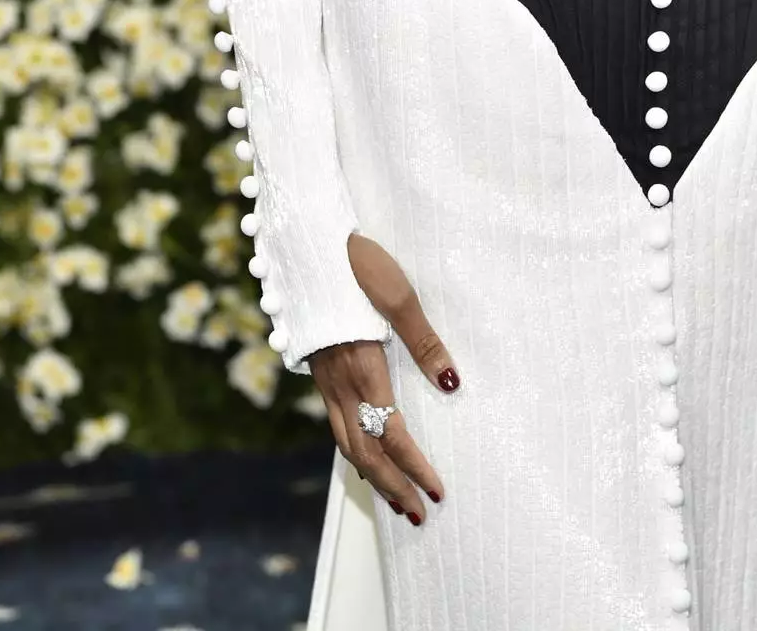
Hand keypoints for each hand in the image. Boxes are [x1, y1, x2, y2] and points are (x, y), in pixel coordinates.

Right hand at [308, 233, 457, 521]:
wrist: (305, 242)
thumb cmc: (356, 261)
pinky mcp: (319, 368)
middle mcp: (339, 381)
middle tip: (418, 514)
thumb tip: (451, 384)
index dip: (415, 466)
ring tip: (393, 498)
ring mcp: (325, 378)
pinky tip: (364, 453)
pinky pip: (336, 424)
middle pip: (365, 451)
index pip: (391, 434)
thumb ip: (424, 341)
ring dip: (371, 475)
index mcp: (362, 366)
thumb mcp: (398, 295)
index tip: (437, 491)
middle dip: (393, 486)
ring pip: (345, 442)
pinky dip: (353, 450)